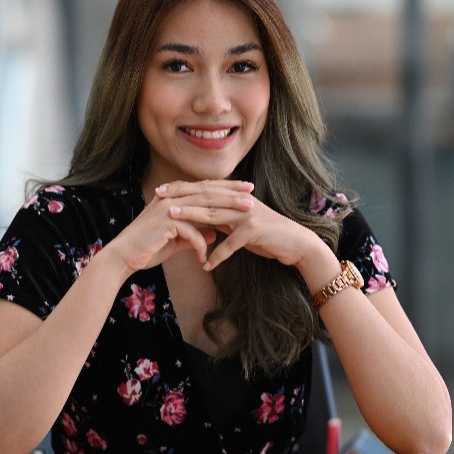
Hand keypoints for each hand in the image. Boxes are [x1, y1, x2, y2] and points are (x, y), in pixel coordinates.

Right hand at [106, 179, 254, 271]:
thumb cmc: (149, 248)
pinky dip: (199, 245)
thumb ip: (195, 233)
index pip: (205, 189)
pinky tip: (203, 259)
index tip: (246, 190)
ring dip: (228, 210)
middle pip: (208, 191)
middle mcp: (171, 197)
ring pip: (204, 205)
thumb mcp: (178, 240)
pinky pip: (191, 231)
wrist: (123, 257)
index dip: (226, 188)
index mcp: (174, 198)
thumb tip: (214, 232)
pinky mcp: (165, 222)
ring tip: (247, 215)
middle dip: (232, 193)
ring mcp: (168, 207)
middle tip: (253, 194)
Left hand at [159, 180, 321, 270]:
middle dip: (180, 197)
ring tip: (171, 219)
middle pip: (205, 197)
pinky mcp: (255, 230)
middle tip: (159, 197)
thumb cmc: (267, 235)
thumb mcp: (240, 225)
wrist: (295, 243)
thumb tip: (201, 220)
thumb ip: (222, 220)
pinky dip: (217, 255)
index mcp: (235, 197)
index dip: (182, 188)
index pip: (204, 189)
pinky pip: (231, 243)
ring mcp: (247, 213)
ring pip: (214, 214)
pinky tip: (205, 265)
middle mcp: (239, 201)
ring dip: (191, 217)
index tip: (161, 190)